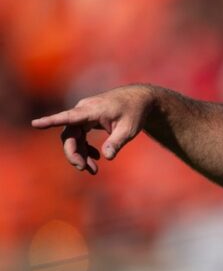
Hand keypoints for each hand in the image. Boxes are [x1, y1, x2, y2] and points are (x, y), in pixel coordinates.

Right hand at [31, 85, 154, 174]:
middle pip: (69, 134)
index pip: (68, 116)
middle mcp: (83, 110)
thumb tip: (107, 157)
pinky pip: (79, 136)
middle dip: (74, 153)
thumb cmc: (134, 112)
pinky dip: (85, 148)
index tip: (35, 124)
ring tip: (93, 170)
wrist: (139, 99)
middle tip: (84, 169)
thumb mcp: (129, 129)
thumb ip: (117, 142)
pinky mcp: (86, 120)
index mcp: (92, 110)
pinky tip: (95, 158)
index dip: (51, 121)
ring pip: (73, 137)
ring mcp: (83, 115)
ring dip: (80, 154)